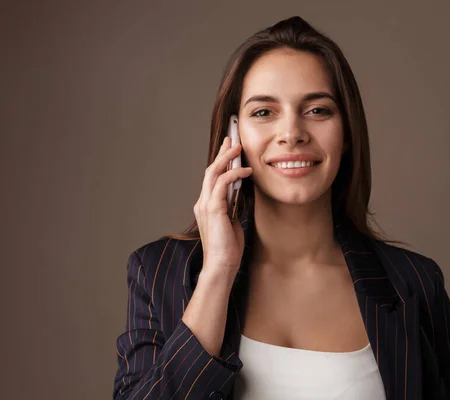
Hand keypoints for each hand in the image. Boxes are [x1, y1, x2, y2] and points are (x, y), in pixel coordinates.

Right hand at [193, 137, 252, 279]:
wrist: (221, 266)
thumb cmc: (228, 249)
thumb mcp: (232, 223)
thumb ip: (232, 208)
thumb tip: (239, 195)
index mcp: (206, 206)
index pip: (212, 178)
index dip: (220, 161)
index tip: (229, 148)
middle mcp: (203, 202)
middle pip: (211, 170)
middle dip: (222, 152)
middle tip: (232, 138)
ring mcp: (206, 205)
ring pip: (213, 173)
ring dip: (227, 158)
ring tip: (238, 147)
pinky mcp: (213, 209)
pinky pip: (222, 184)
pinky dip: (234, 174)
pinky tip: (246, 170)